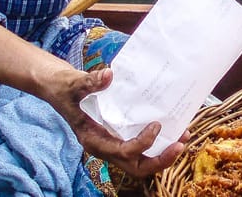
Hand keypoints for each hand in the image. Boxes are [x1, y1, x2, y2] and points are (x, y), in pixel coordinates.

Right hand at [44, 68, 188, 176]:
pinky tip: (171, 128)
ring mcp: (113, 143)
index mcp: (94, 141)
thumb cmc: (64, 88)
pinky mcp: (119, 136)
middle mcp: (105, 147)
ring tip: (182, 137)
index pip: (123, 153)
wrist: (59, 89)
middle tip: (179, 145)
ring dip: (162, 154)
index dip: (142, 144)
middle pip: (136, 167)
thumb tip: (108, 76)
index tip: (156, 124)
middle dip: (159, 160)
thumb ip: (90, 82)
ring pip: (140, 161)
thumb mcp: (74, 84)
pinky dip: (157, 143)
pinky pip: (140, 148)